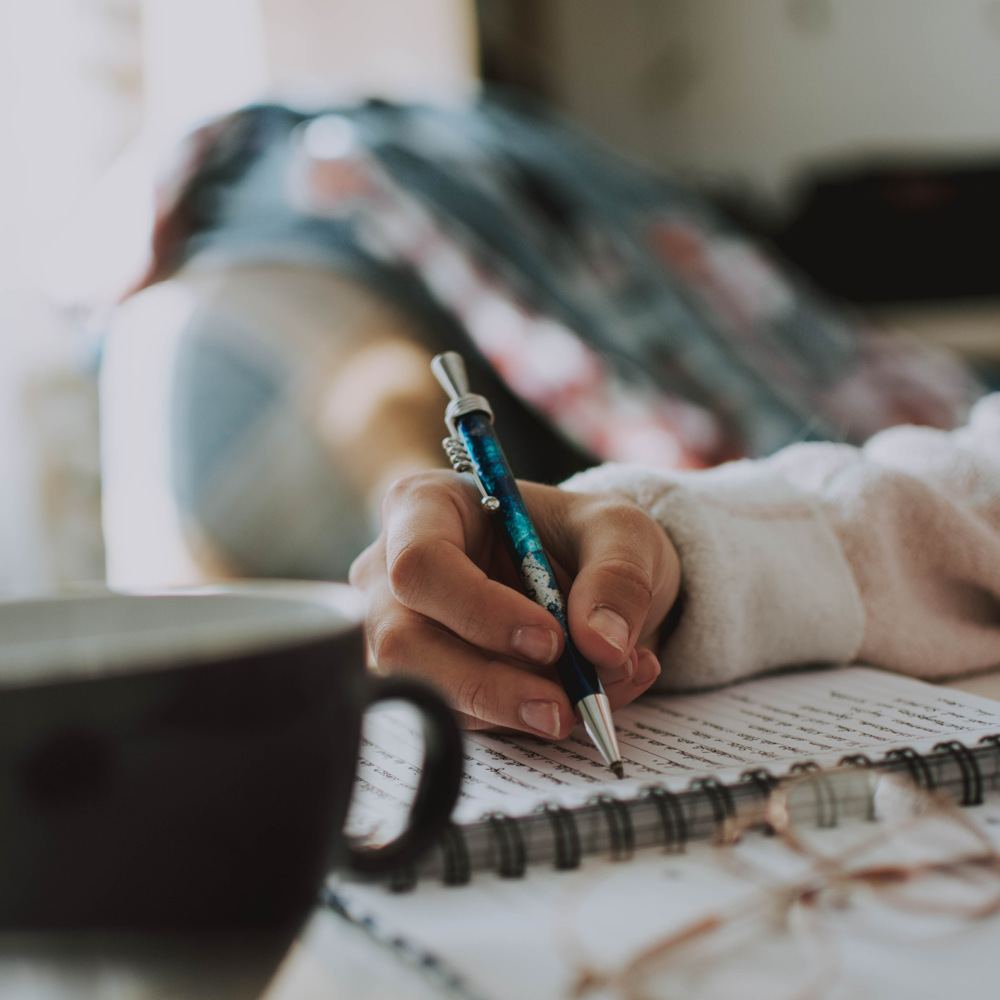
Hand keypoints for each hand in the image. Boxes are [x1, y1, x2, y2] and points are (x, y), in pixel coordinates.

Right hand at [349, 470, 680, 738]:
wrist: (586, 576)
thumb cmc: (582, 536)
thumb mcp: (619, 531)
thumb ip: (618, 577)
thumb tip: (602, 646)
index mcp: (426, 507)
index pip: (420, 562)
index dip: (480, 610)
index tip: (551, 639)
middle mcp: (392, 570)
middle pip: (404, 641)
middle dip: (488, 684)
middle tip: (564, 706)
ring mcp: (398, 630)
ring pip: (428, 690)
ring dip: (513, 710)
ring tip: (592, 697)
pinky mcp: (425, 679)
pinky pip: (459, 717)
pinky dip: (524, 721)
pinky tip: (581, 699)